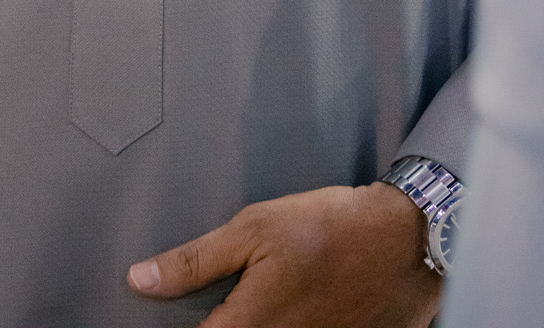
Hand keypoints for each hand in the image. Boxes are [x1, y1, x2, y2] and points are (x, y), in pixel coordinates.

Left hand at [127, 181, 441, 326]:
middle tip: (234, 299)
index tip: (178, 312)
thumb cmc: (329, 226)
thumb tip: (140, 280)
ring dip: (256, 323)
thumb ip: (195, 261)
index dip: (178, 326)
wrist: (403, 239)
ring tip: (272, 297)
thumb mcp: (255, 227)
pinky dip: (293, 325)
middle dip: (223, 321)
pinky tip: (299, 306)